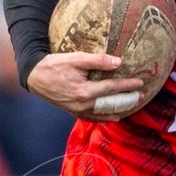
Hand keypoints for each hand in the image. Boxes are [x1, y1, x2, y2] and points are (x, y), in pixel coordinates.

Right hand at [27, 53, 145, 120]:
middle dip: (127, 101)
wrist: (34, 76)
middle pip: (111, 104)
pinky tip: (112, 115)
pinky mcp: (72, 111)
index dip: (127, 86)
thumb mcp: (76, 58)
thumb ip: (98, 61)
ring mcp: (77, 110)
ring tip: (130, 106)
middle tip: (141, 96)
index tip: (140, 82)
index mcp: (85, 91)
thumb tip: (118, 62)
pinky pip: (92, 117)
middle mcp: (83, 104)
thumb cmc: (54, 64)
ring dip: (118, 110)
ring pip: (103, 114)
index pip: (112, 88)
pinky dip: (104, 117)